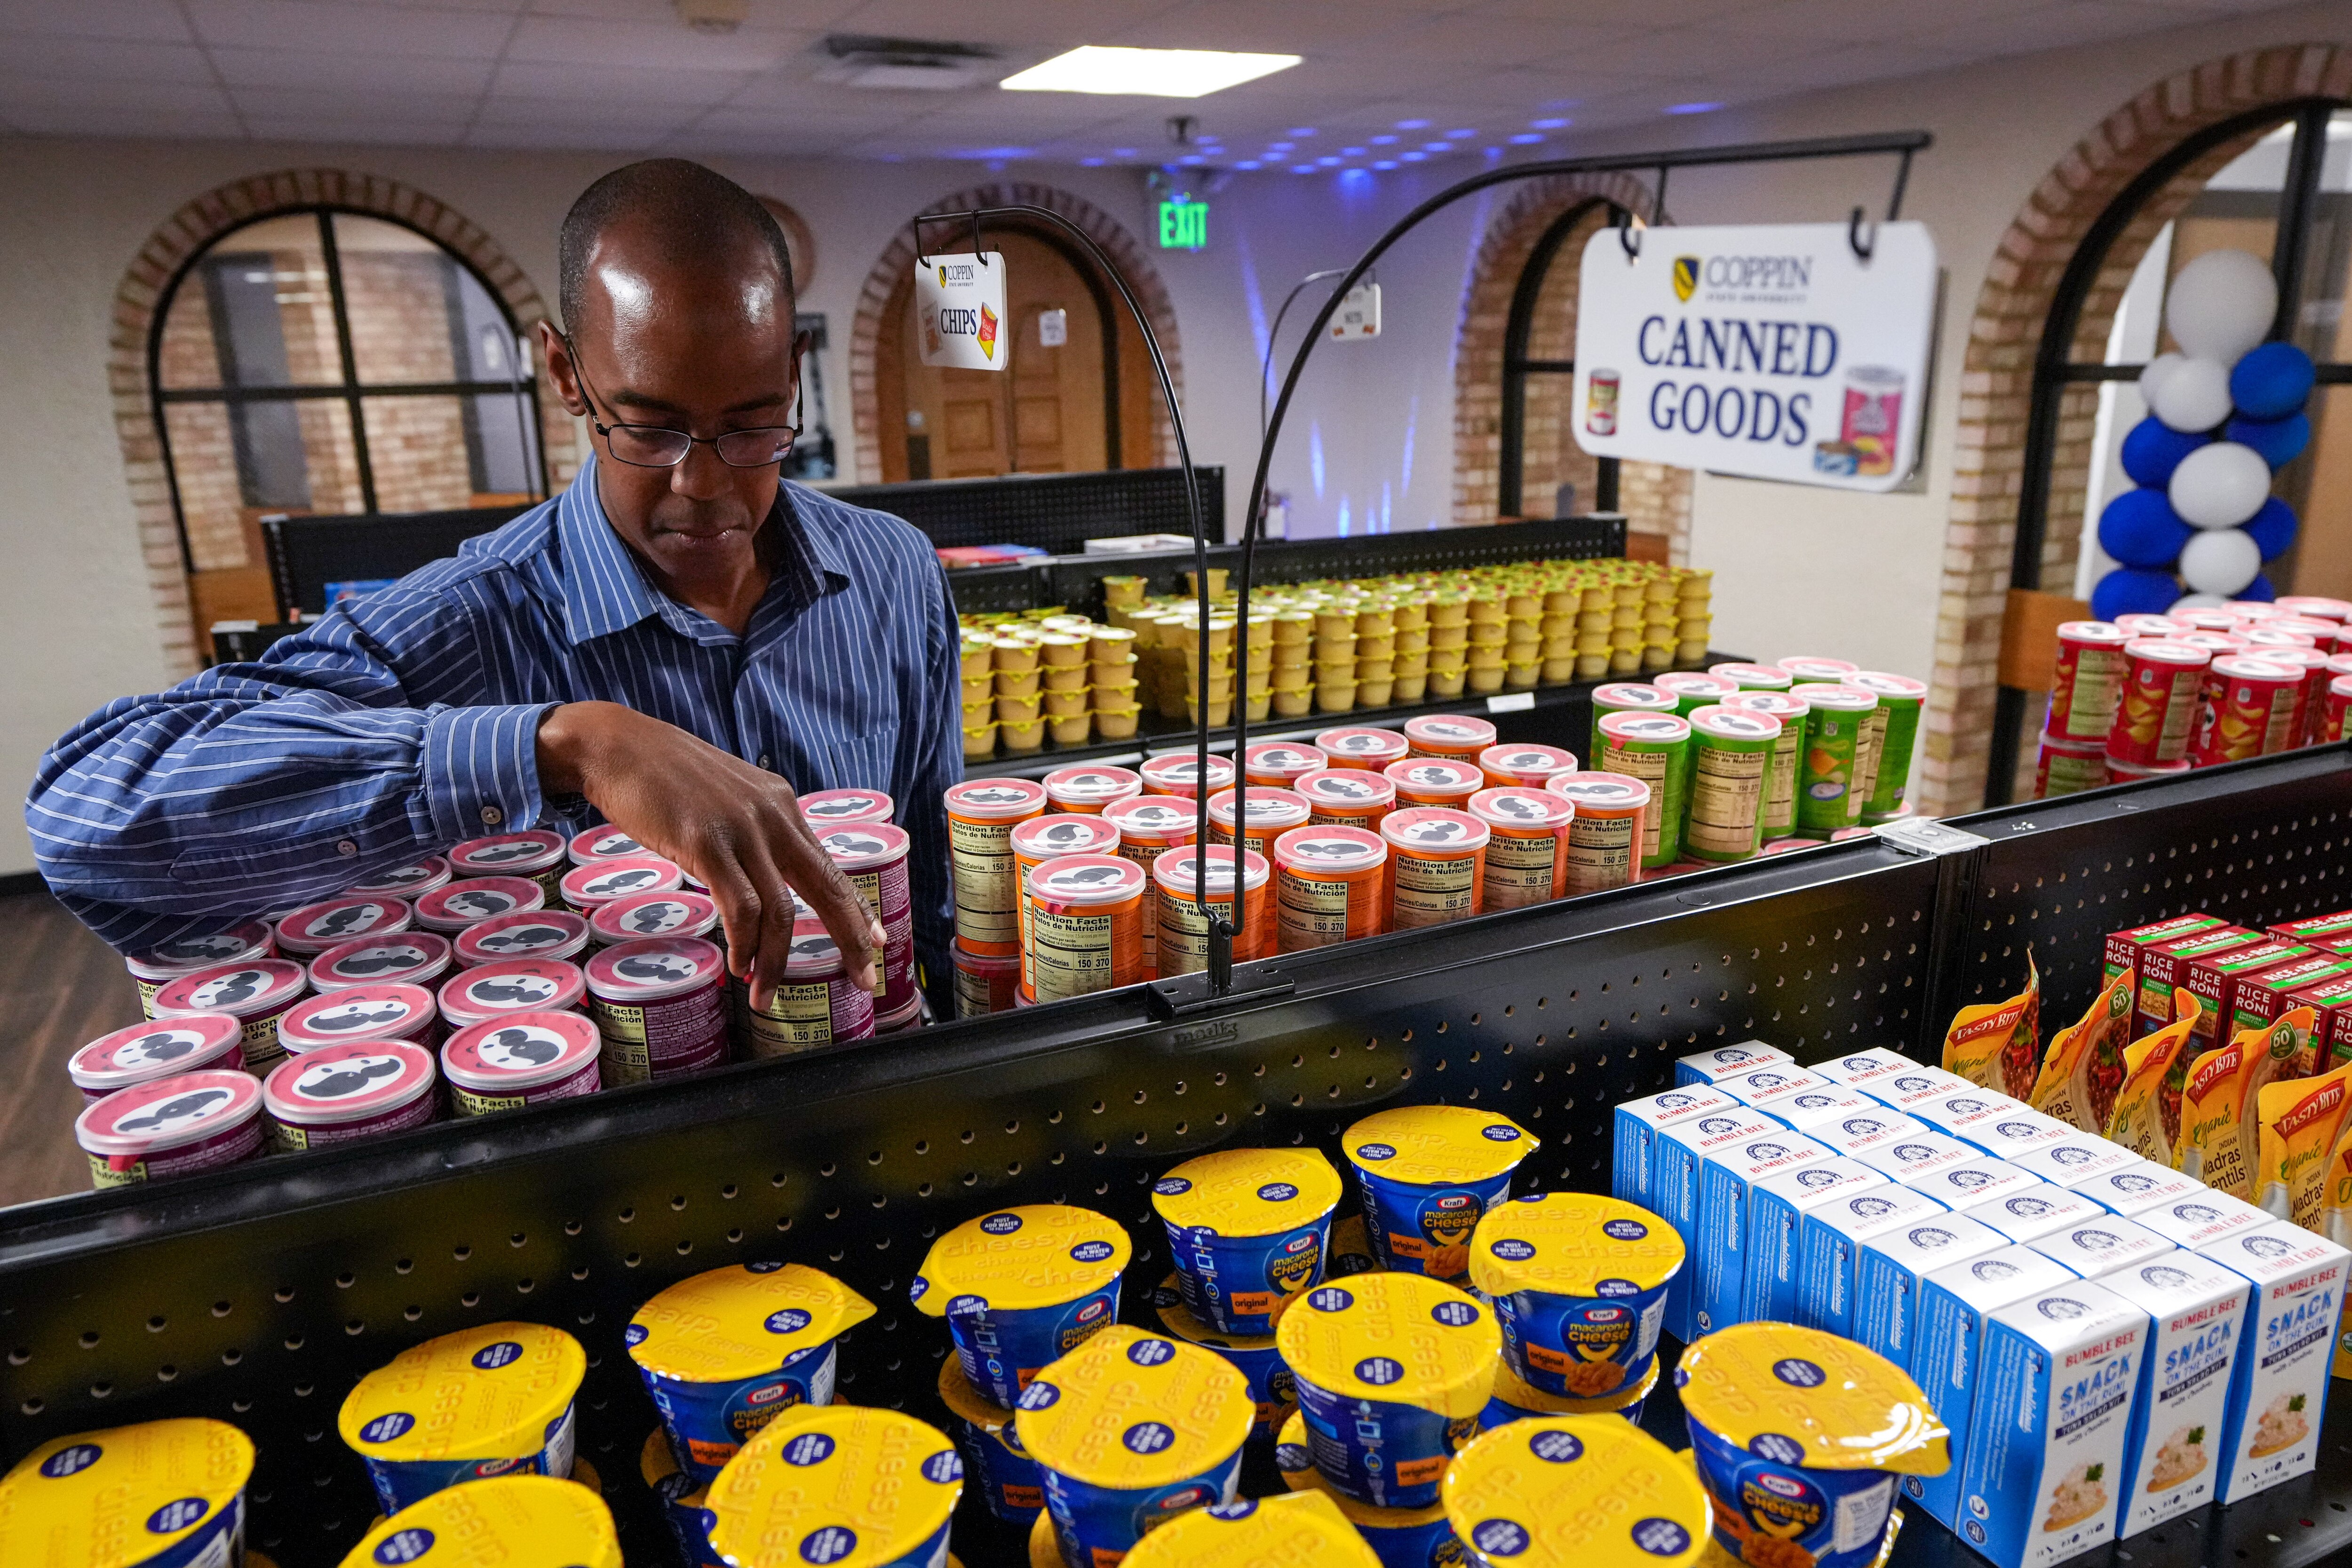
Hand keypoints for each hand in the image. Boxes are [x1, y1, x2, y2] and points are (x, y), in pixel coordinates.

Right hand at [536, 702, 883, 1010]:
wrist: (615, 745)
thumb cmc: (663, 776)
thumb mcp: (725, 799)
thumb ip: (751, 831)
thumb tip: (761, 874)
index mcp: (780, 805)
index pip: (828, 865)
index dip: (856, 907)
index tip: (876, 940)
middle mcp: (772, 816)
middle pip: (825, 886)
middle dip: (849, 937)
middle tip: (864, 978)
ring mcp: (740, 829)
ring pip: (779, 908)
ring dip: (775, 960)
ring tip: (764, 994)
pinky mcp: (705, 842)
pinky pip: (739, 905)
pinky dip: (744, 943)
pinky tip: (739, 964)